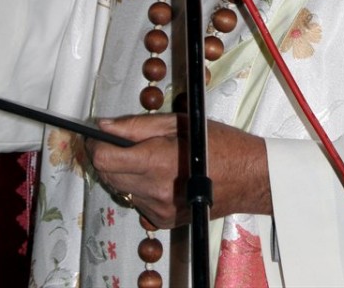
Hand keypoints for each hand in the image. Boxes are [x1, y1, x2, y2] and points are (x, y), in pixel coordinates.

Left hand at [87, 113, 270, 229]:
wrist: (248, 177)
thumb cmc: (219, 144)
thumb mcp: (177, 122)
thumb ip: (136, 125)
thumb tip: (105, 126)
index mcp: (157, 162)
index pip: (105, 159)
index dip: (96, 145)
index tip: (97, 135)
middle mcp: (154, 191)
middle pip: (107, 175)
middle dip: (107, 156)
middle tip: (121, 140)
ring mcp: (158, 210)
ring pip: (121, 188)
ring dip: (124, 171)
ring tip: (148, 156)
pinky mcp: (163, 221)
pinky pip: (137, 201)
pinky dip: (139, 186)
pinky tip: (159, 174)